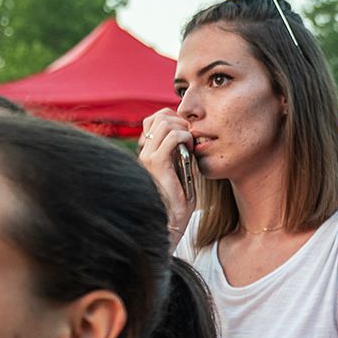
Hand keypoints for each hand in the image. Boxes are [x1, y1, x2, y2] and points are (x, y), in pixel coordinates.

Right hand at [137, 109, 197, 244]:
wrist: (172, 220)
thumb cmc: (179, 199)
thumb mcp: (180, 169)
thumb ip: (180, 152)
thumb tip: (191, 135)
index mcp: (149, 151)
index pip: (156, 118)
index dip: (175, 119)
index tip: (189, 133)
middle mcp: (145, 151)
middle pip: (160, 116)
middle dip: (180, 121)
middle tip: (192, 137)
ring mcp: (148, 156)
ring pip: (165, 122)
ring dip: (184, 129)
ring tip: (192, 144)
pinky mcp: (157, 163)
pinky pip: (172, 137)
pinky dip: (185, 137)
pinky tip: (191, 149)